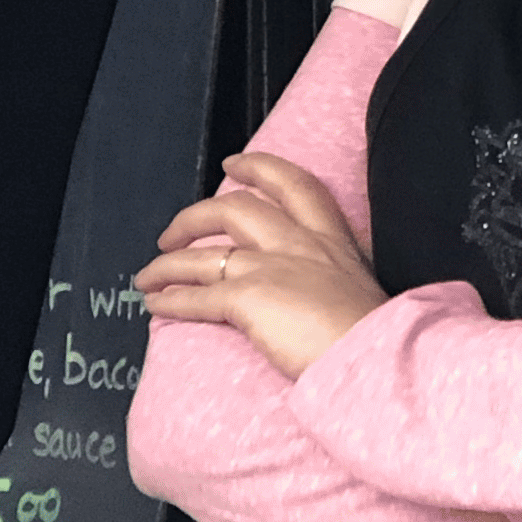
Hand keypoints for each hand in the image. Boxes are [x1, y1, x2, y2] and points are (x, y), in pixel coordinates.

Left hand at [139, 153, 387, 381]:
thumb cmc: (374, 335)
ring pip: (205, 253)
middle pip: (236, 207)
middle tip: (173, 232)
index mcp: (330, 237)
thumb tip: (321, 292)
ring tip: (147, 276)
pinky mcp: (248, 298)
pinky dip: (170, 298)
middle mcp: (297, 243)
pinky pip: (197, 296)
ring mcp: (270, 268)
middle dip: (195, 215)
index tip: (235, 163)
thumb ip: (336, 278)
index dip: (259, 167)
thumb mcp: (363, 288)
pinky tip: (155, 303)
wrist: (374, 357)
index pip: (293, 184)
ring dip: (168, 264)